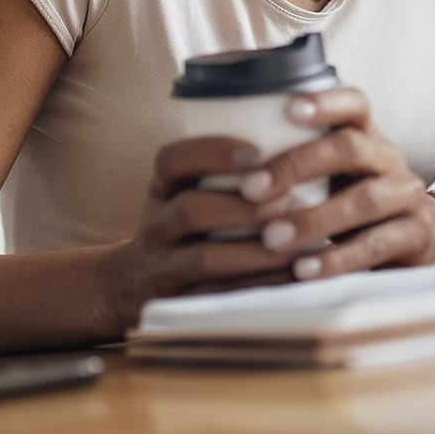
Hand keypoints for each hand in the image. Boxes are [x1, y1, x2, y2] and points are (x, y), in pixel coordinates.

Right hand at [107, 134, 311, 326]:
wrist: (131, 284)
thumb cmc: (184, 225)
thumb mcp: (186, 188)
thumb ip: (224, 166)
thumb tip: (301, 129)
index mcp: (161, 187)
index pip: (172, 160)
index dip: (213, 152)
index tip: (258, 152)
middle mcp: (155, 225)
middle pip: (191, 211)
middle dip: (245, 208)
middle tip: (294, 202)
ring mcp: (161, 267)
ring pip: (205, 258)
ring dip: (258, 251)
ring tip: (303, 243)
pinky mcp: (178, 303)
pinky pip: (219, 297)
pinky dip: (259, 286)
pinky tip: (294, 276)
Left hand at [236, 87, 434, 280]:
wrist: (424, 241)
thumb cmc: (355, 204)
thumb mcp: (335, 177)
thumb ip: (294, 166)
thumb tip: (214, 167)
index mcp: (366, 137)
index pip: (353, 104)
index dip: (324, 103)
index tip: (288, 109)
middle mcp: (389, 160)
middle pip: (350, 147)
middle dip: (298, 166)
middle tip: (251, 189)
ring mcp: (406, 197)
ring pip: (365, 200)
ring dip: (315, 218)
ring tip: (272, 238)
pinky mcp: (415, 237)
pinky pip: (377, 245)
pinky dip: (337, 259)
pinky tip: (304, 270)